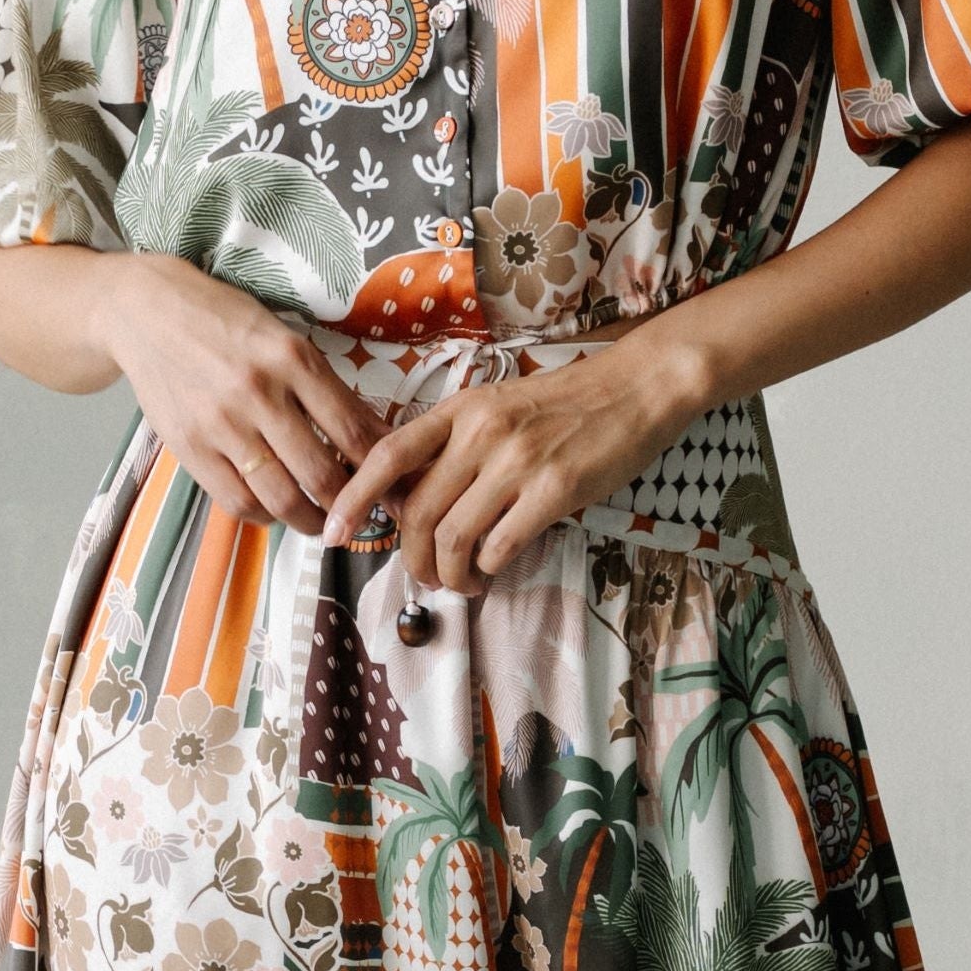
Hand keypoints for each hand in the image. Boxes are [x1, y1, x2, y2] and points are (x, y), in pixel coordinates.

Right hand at [86, 256, 376, 527]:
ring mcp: (220, 424)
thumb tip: (370, 433)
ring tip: (324, 522)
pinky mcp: (188, 447)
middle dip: (350, 504)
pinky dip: (265, 516)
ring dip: (311, 520)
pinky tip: (276, 510)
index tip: (391, 484)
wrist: (146, 311)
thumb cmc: (224, 321)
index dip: (379, 467)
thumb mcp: (283, 337)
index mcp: (291, 358)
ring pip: (281, 497)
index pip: (351, 429)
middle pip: (321, 473)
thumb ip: (323, 385)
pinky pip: (236, 501)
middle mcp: (258, 392)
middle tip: (361, 511)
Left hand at [324, 326, 702, 591]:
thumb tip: (412, 499)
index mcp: (460, 410)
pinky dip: (489, 569)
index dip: (353, 498)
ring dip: (450, 575)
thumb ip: (455, 445)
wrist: (635, 388)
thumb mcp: (498, 408)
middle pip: (416, 513)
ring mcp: (518, 463)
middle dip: (411, 560)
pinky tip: (496, 569)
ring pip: (453, 538)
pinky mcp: (555, 491)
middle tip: (425, 578)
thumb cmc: (567, 403)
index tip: (335, 533)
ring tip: (463, 583)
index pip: (388, 455)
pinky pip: (499, 547)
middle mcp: (481, 434)